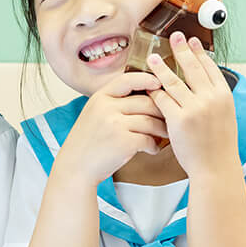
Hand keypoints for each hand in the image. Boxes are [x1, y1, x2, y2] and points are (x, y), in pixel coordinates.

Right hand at [57, 70, 166, 184]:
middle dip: (162, 111)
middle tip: (169, 117)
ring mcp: (115, 125)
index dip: (146, 79)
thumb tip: (143, 96)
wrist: (75, 167)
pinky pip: (148, 140)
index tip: (158, 83)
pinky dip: (154, 145)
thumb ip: (113, 102)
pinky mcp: (124, 143)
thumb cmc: (87, 142)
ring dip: (162, 129)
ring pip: (150, 121)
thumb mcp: (93, 113)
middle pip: (146, 102)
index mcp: (100, 97)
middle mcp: (107, 108)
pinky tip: (153, 149)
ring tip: (165, 135)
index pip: (128, 80)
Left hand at [145, 32, 239, 177]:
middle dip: (182, 50)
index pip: (210, 68)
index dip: (199, 53)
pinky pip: (162, 99)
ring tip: (151, 57)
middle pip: (192, 68)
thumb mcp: (226, 116)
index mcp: (224, 96)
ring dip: (161, 67)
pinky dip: (154, 91)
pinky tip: (147, 84)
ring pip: (173, 81)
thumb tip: (206, 84)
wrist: (215, 168)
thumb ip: (216, 99)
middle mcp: (211, 99)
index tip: (192, 41)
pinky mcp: (179, 120)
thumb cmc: (219, 146)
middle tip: (174, 36)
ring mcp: (195, 108)